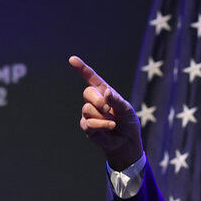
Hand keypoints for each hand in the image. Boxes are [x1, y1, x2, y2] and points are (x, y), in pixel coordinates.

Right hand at [70, 55, 143, 169]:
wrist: (126, 140)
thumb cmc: (128, 121)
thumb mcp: (126, 109)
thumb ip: (116, 100)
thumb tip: (105, 92)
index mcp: (104, 91)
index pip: (91, 78)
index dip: (81, 68)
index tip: (72, 59)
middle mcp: (94, 100)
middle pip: (87, 92)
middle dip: (99, 101)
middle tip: (108, 109)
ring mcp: (88, 113)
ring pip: (87, 109)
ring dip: (102, 116)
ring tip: (112, 123)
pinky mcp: (87, 126)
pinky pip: (89, 123)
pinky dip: (101, 125)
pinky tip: (110, 127)